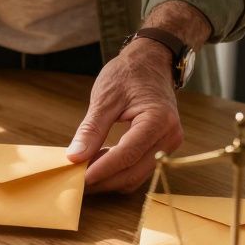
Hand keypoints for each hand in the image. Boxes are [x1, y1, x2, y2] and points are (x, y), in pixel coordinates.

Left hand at [67, 39, 182, 192]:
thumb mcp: (105, 98)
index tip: (78, 179)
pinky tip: (99, 164)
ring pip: (137, 176)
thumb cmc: (129, 74)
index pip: (127, 155)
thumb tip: (75, 157)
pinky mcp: (163, 148)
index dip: (101, 170)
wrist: (151, 63)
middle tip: (76, 182)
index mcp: (158, 120)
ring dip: (110, 179)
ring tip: (84, 172)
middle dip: (103, 180)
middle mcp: (170, 136)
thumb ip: (91, 129)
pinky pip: (140, 169)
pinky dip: (119, 172)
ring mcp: (169, 144)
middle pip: (133, 172)